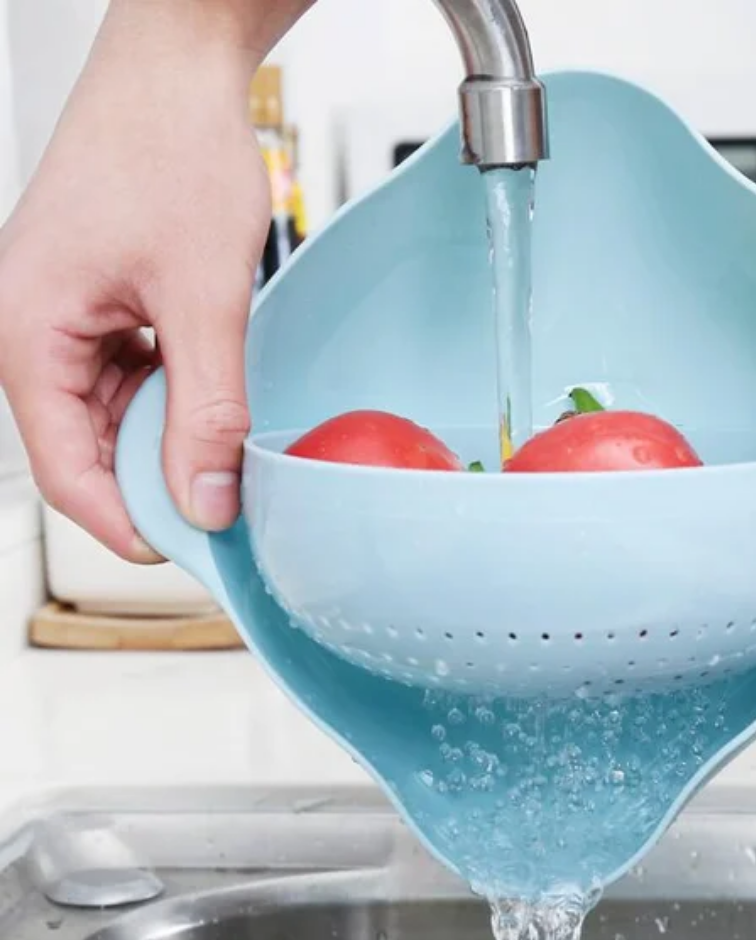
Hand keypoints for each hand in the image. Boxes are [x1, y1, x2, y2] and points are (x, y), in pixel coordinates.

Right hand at [0, 4, 277, 560]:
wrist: (181, 68)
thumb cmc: (172, 150)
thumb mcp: (204, 300)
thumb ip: (205, 410)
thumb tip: (204, 499)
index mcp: (28, 331)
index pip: (64, 468)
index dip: (125, 522)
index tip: (187, 551)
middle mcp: (33, 326)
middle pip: (86, 445)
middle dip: (152, 481)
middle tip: (220, 506)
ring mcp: (67, 312)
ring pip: (112, 413)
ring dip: (165, 436)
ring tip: (222, 447)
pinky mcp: (101, 298)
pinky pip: (128, 373)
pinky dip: (169, 394)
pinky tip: (208, 394)